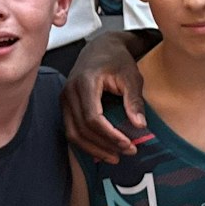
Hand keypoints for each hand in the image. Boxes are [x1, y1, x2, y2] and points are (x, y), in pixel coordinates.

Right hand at [60, 34, 147, 163]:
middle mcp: (70, 91)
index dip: (110, 135)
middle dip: (105, 145)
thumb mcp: (131, 77)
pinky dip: (86, 143)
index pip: (92, 118)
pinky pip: (71, 130)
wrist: (101, 47)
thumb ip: (134, 100)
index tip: (128, 144)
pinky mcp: (65, 105)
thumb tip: (140, 126)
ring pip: (73, 133)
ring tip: (115, 157)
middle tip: (127, 152)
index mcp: (85, 82)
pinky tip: (102, 151)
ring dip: (94, 149)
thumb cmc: (117, 60)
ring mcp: (64, 99)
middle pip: (82, 129)